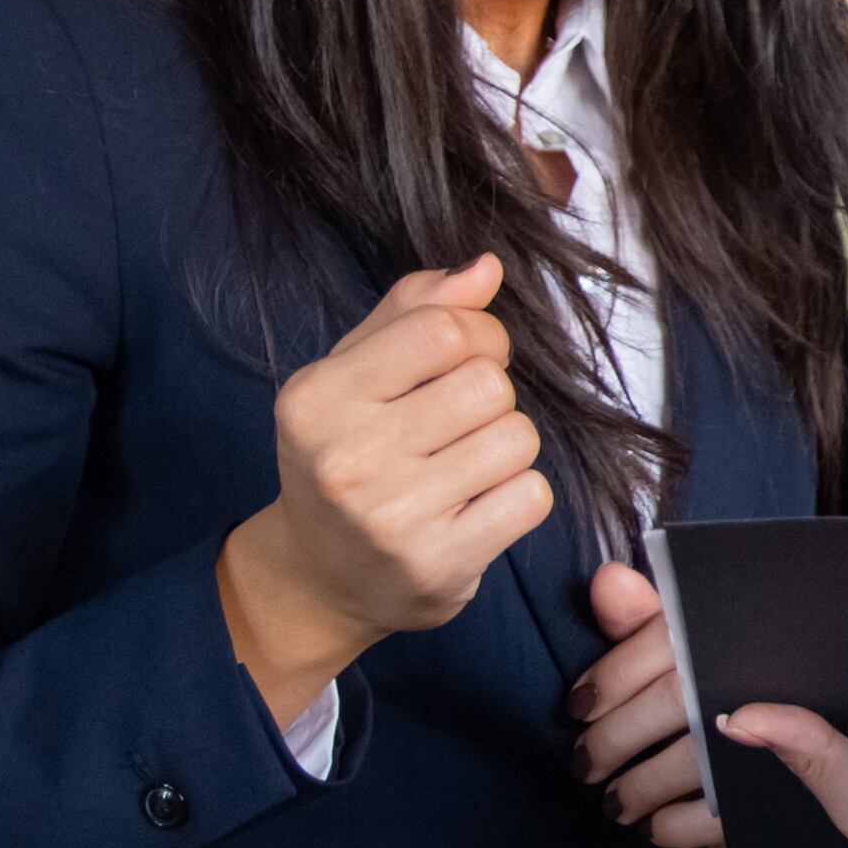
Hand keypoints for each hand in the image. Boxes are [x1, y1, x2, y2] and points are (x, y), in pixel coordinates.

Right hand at [216, 254, 551, 725]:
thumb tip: (486, 268)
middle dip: (491, 396)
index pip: (443, 330)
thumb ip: (414, 311)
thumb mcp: (354, 373)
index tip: (467, 359)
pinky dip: (518, 497)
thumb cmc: (348, 454)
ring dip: (506, 448)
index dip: (479, 335)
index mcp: (316, 397)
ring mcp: (390, 517)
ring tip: (463, 468)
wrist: (318, 579)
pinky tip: (475, 508)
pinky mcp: (437, 565)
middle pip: (488, 385)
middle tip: (459, 423)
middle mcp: (345, 457)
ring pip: (518, 438)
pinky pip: (530, 497)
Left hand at [569, 562, 812, 847]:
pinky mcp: (781, 809)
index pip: (670, 642)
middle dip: (616, 739)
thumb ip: (648, 621)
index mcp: (741, 642)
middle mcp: (765, 685)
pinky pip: (718, 822)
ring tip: (617, 801)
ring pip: (694, 767)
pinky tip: (657, 824)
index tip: (580, 704)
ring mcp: (779, 753)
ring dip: (640, 789)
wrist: (825, 772)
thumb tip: (606, 582)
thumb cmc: (742, 706)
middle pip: (677, 703)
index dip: (616, 674)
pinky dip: (675, 826)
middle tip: (585, 763)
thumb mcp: (698, 656)